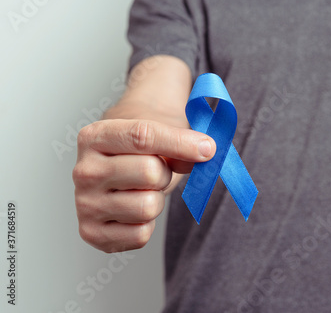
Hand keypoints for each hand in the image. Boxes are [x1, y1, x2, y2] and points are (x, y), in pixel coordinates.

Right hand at [72, 119, 214, 252]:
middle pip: (150, 173)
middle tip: (156, 171)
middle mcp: (84, 170)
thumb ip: (181, 142)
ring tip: (144, 190)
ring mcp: (85, 204)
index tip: (208, 148)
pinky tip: (135, 209)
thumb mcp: (158, 134)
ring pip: (148, 206)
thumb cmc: (139, 149)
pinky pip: (140, 235)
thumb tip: (204, 153)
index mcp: (95, 137)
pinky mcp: (92, 233)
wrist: (115, 167)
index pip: (143, 136)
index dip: (181, 142)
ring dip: (157, 199)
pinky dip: (147, 224)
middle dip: (165, 173)